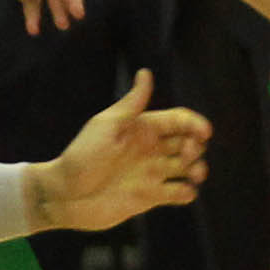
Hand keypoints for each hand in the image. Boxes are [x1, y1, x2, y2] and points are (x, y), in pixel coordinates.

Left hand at [35, 73, 209, 229]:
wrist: (65, 195)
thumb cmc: (82, 156)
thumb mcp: (107, 125)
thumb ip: (132, 104)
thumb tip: (146, 72)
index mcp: (142, 128)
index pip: (178, 120)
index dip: (195, 124)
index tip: (204, 133)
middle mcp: (150, 149)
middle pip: (188, 142)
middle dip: (196, 146)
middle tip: (188, 154)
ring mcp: (151, 173)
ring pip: (188, 168)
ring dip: (198, 169)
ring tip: (194, 174)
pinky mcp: (150, 197)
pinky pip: (179, 193)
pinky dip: (187, 192)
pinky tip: (184, 191)